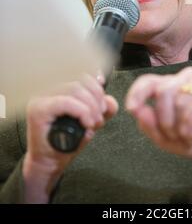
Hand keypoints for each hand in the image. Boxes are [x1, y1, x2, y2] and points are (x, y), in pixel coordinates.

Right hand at [23, 73, 117, 201]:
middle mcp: (47, 88)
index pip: (79, 72)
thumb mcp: (91, 121)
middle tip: (101, 116)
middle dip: (97, 96)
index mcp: (59, 87)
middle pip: (79, 79)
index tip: (103, 90)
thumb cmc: (67, 141)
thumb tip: (110, 101)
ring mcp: (41, 97)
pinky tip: (87, 123)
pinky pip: (65, 102)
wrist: (50, 163)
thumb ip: (102, 109)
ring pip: (74, 88)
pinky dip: (81, 111)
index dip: (95, 79)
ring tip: (95, 122)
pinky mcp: (38, 110)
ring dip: (91, 106)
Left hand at [125, 67, 191, 180]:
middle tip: (173, 137)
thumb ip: (149, 125)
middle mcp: (186, 78)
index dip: (137, 92)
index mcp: (171, 85)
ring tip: (187, 137)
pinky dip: (188, 125)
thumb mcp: (165, 138)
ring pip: (178, 97)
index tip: (131, 109)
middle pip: (162, 90)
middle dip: (164, 120)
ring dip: (178, 126)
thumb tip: (138, 110)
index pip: (149, 80)